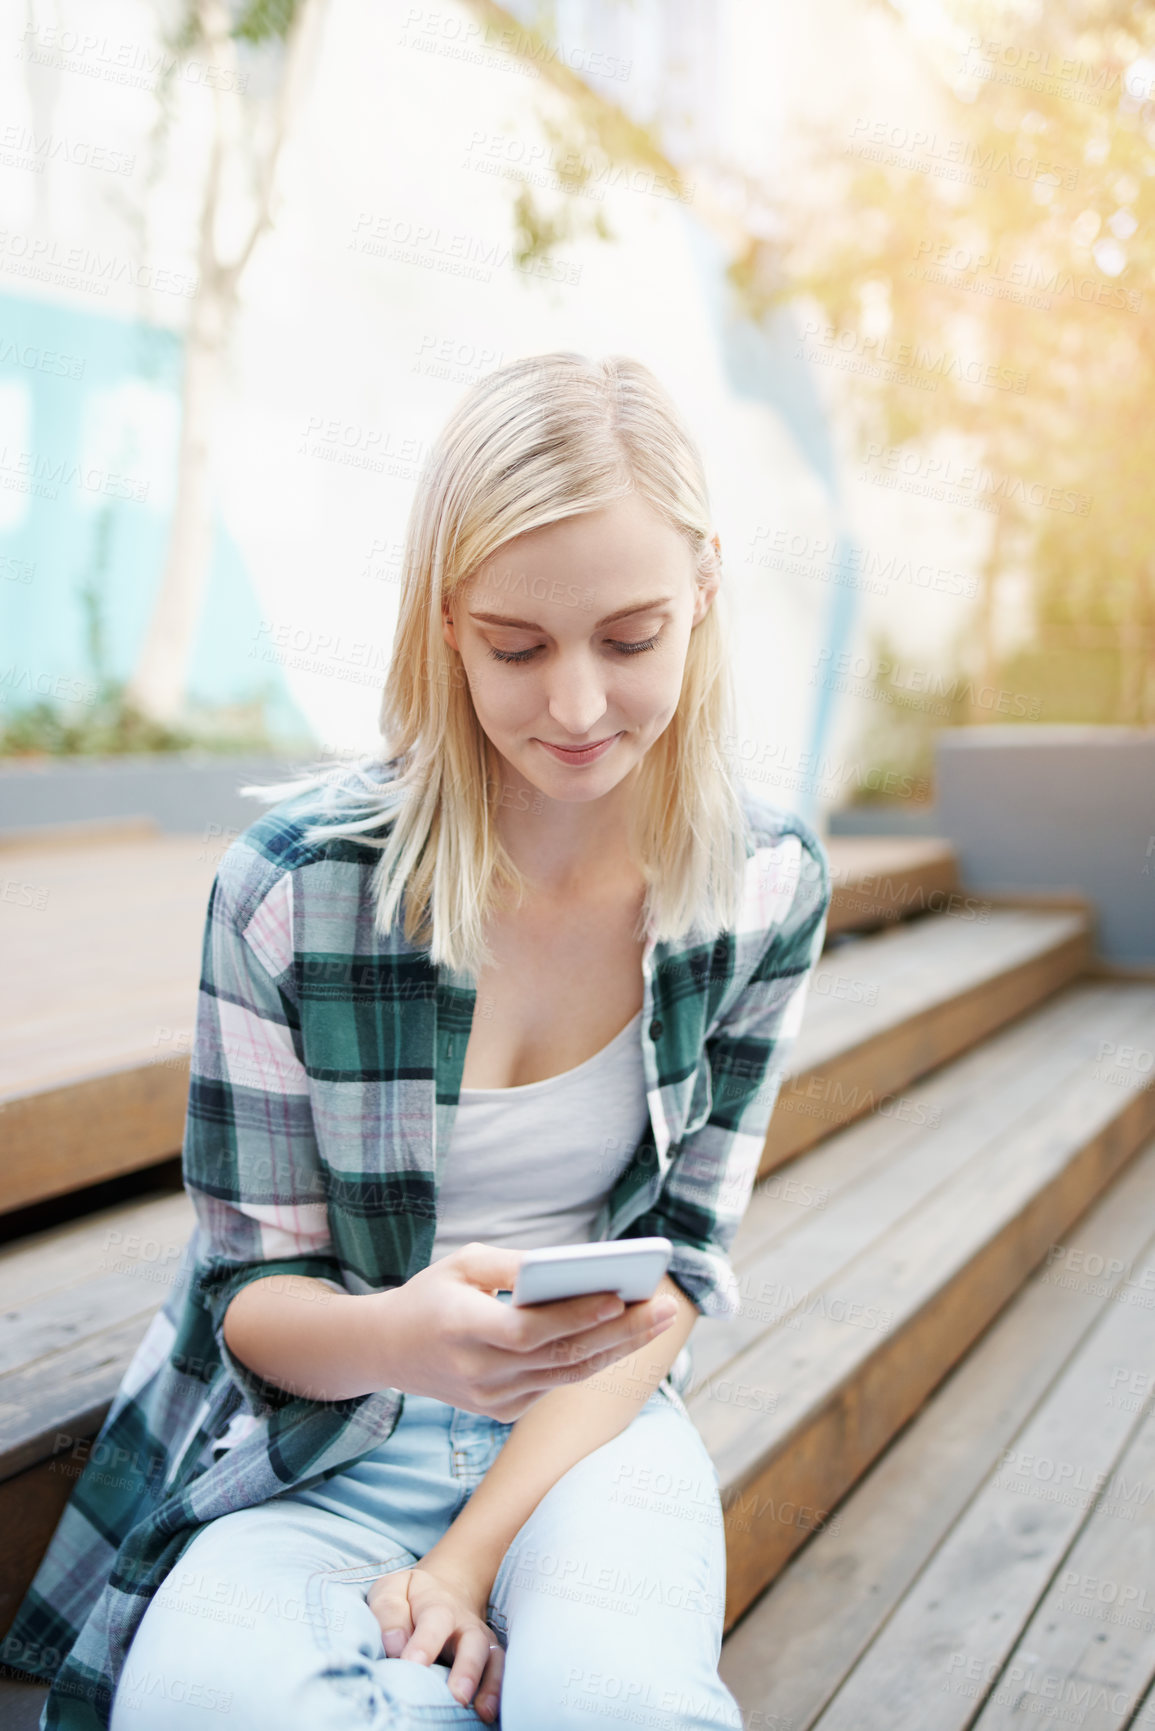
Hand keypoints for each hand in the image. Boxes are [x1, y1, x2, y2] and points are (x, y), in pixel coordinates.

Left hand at [367, 1558, 502, 1722]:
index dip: (424, 1644)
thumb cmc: (411, 1596)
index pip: (434, 1622)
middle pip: (473, 1642)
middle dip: (467, 1669)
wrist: (446, 1588)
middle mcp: (465, 1623)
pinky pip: (498, 1672)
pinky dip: (496, 1692)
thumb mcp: (392, 1590)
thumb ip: (389, 1612)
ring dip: (488, 1685)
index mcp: (437, 1604)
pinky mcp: (489, 1656)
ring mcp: (481, 1640)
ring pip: (491, 1659)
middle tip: (457, 1695)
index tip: (411, 1664)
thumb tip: (394, 1645)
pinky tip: (488, 1713)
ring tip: (481, 1711)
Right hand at [370, 1242, 678, 1419]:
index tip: (619, 1295)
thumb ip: (514, 1265)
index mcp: (461, 1330)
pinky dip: (592, 1360)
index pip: (528, 1331)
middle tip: (665, 1307)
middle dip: (620, 1332)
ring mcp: (491, 1400)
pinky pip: (556, 1384)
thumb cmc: (432, 1294)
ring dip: (618, 1348)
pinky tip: (625, 1337)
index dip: (574, 1317)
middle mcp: (477, 1374)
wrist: (388, 1350)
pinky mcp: (502, 1412)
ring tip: (659, 1319)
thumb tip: (574, 1266)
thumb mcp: (463, 1263)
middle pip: (561, 1357)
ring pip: (568, 1375)